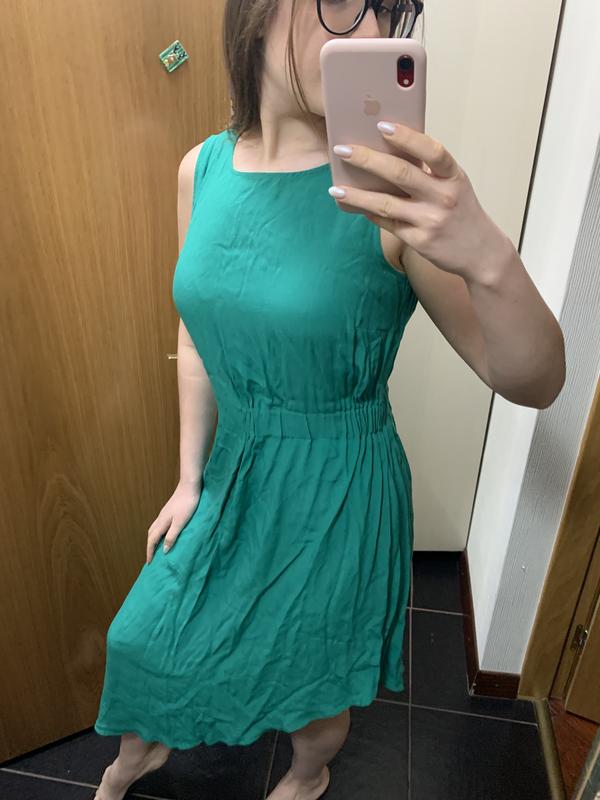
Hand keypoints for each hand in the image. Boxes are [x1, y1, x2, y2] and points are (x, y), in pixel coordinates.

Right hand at [146, 479, 201, 563]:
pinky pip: (160, 525)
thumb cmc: (187, 504)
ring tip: (158, 548)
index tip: (149, 563)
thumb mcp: (180, 523)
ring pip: (154, 529)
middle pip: (150, 535)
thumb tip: (163, 550)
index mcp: (162, 523)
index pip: (152, 541)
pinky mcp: (169, 511)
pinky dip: (159, 533)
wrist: (190, 486)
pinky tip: (166, 534)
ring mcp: (164, 514)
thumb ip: (172, 536)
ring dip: (154, 539)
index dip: (150, 552)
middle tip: (152, 557)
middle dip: (150, 547)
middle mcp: (160, 518)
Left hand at [329, 121, 509, 280]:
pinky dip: (369, 213)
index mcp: (453, 176)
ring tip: (336, 189)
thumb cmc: (461, 211)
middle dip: (368, 160)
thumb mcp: (455, 185)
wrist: (481, 253)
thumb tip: (387, 152)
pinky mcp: (419, 241)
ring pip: (386, 204)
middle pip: (401, 174)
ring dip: (358, 195)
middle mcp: (443, 197)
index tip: (382, 125)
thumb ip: (429, 171)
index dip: (407, 137)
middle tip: (343, 150)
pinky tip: (354, 206)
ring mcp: (430, 221)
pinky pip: (388, 224)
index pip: (432, 151)